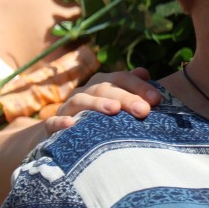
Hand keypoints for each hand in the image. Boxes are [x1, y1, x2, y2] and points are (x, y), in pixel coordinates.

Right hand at [43, 67, 161, 132]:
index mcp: (103, 84)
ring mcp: (68, 107)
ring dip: (97, 104)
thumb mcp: (117, 101)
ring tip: (114, 110)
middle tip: (144, 110)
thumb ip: (132, 88)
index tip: (157, 99)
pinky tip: (71, 124)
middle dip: (126, 98)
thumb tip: (145, 72)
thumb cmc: (100, 117)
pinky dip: (60, 122)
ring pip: (81, 101)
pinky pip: (52, 122)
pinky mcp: (51, 126)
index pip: (122, 78)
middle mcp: (86, 91)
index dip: (139, 87)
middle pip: (105, 89)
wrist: (64, 135)